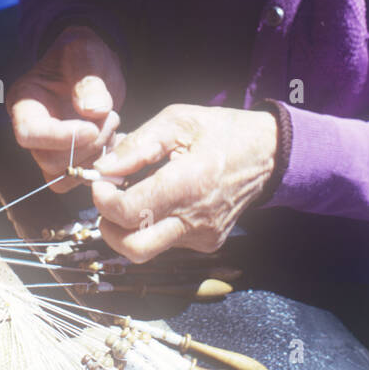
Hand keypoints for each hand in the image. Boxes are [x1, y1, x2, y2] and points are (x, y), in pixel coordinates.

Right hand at [6, 26, 125, 191]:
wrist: (93, 67)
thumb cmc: (82, 54)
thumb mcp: (85, 52)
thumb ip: (87, 77)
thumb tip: (94, 110)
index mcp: (25, 101)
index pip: (29, 133)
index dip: (60, 137)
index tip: (91, 127)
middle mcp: (32, 130)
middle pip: (49, 160)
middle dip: (87, 145)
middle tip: (109, 117)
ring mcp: (50, 148)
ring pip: (65, 175)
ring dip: (96, 156)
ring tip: (111, 124)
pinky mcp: (70, 159)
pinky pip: (81, 177)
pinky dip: (103, 164)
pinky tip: (115, 138)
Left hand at [90, 103, 277, 260]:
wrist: (267, 154)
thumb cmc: (220, 131)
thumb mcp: (177, 121)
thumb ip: (137, 146)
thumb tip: (102, 169)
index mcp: (188, 184)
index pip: (128, 212)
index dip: (103, 199)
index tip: (101, 181)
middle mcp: (196, 219)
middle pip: (133, 248)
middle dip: (109, 227)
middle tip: (109, 200)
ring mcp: (203, 236)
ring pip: (148, 248)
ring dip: (129, 227)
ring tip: (135, 195)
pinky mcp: (207, 243)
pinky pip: (167, 242)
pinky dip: (152, 225)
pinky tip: (160, 200)